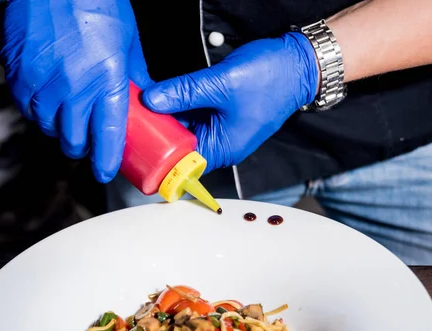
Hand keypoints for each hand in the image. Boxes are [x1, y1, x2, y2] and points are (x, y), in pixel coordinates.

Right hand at [0, 0, 151, 181]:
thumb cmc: (98, 3)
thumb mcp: (130, 44)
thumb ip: (137, 79)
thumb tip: (147, 102)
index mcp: (106, 81)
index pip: (107, 137)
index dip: (106, 161)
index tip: (105, 171)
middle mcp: (73, 86)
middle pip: (72, 140)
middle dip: (81, 148)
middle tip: (87, 143)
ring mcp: (42, 80)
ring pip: (47, 126)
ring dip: (58, 128)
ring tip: (67, 116)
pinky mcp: (18, 71)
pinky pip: (25, 106)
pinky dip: (36, 109)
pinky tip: (47, 98)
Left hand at [142, 32, 318, 171]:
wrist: (298, 64)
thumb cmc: (270, 79)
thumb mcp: (220, 84)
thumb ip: (183, 91)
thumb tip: (151, 99)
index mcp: (224, 148)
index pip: (182, 165)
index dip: (157, 156)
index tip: (136, 144)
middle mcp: (222, 144)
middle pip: (180, 147)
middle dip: (158, 133)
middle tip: (134, 118)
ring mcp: (222, 129)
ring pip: (185, 129)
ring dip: (167, 117)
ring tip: (143, 105)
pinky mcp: (221, 113)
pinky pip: (195, 115)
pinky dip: (180, 107)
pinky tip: (163, 96)